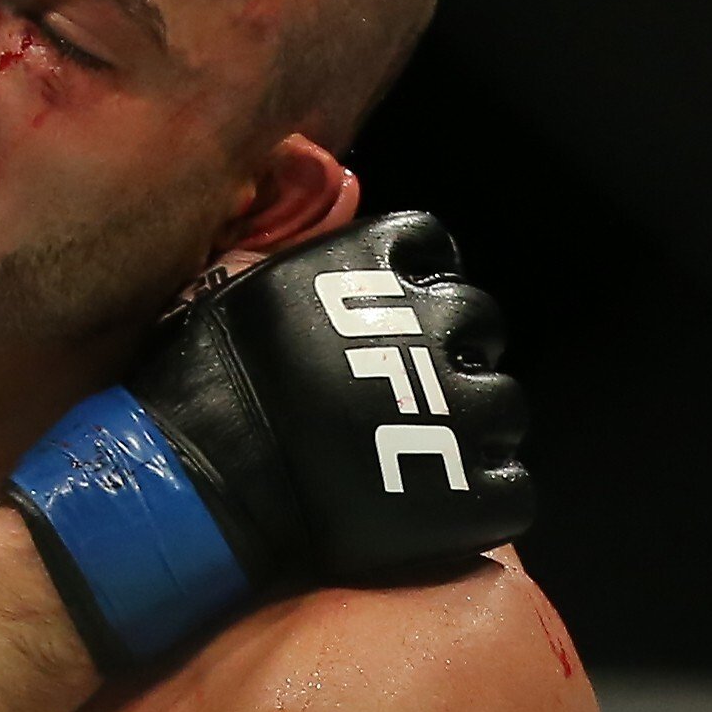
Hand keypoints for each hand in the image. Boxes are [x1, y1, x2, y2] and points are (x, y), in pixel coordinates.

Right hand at [4, 213, 531, 673]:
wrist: (201, 483)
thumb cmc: (199, 387)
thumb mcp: (233, 288)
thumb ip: (292, 253)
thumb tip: (324, 206)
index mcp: (377, 269)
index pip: (432, 250)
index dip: (420, 284)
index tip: (399, 314)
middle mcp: (432, 325)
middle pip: (480, 325)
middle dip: (454, 354)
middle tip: (410, 391)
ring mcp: (458, 410)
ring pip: (504, 405)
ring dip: (475, 424)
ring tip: (426, 453)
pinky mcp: (468, 491)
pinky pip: (512, 490)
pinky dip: (487, 496)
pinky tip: (446, 505)